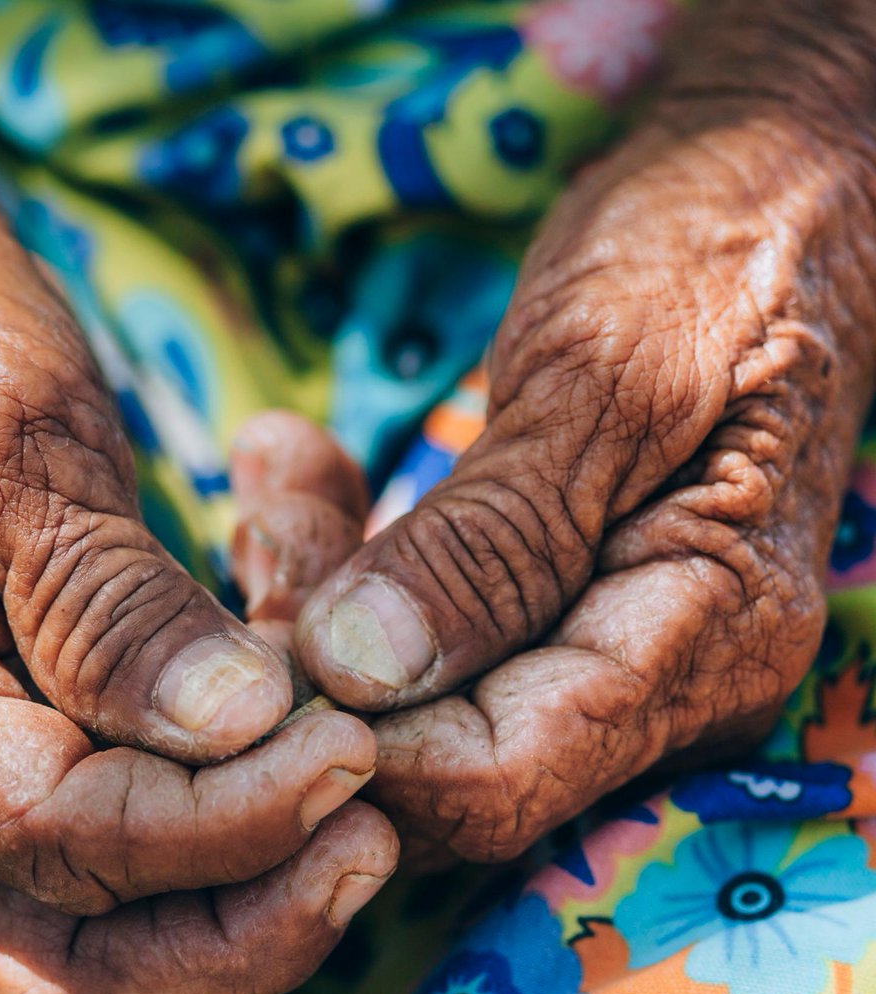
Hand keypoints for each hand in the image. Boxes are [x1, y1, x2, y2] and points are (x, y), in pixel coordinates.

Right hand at [0, 0, 395, 993]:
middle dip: (238, 931)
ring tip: (368, 807)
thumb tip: (233, 729)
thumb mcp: (0, 435)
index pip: (49, 830)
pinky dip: (241, 817)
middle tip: (372, 836)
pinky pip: (141, 847)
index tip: (352, 754)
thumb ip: (101, 597)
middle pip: (70, 965)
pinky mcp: (25, 757)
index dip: (215, 820)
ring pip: (111, 943)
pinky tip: (318, 712)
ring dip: (252, 903)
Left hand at [287, 74, 875, 860]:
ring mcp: (604, 656)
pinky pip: (423, 644)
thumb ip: (495, 537)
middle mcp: (663, 687)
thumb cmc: (713, 250)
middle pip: (442, 768)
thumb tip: (358, 672)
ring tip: (275, 477)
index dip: (355, 741)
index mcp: (709, 638)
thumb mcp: (607, 373)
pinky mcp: (549, 615)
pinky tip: (299, 479)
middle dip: (321, 676)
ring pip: (415, 709)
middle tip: (263, 533)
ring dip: (315, 603)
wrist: (763, 186)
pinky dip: (343, 569)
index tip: (260, 632)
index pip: (500, 778)